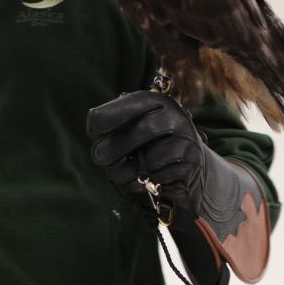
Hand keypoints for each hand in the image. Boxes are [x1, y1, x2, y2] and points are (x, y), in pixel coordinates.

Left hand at [88, 90, 270, 284]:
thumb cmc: (151, 145)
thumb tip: (95, 122)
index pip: (130, 103)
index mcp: (158, 101)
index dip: (107, 117)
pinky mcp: (191, 165)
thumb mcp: (134, 126)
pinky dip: (142, 183)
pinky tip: (139, 182)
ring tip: (119, 173)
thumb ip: (114, 122)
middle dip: (113, 148)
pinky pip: (159, 176)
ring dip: (125, 171)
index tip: (92, 131)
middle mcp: (176, 116)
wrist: (187, 168)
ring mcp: (187, 140)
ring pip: (149, 158)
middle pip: (140, 130)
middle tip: (99, 158)